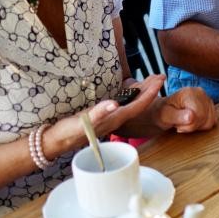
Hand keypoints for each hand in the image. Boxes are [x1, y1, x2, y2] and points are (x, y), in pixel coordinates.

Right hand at [44, 75, 164, 156]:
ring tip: (151, 79)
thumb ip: (99, 113)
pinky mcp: (105, 116)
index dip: (151, 93)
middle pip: (140, 104)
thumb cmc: (69, 132)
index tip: (161, 80)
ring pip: (133, 104)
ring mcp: (112, 118)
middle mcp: (117, 119)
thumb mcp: (82, 122)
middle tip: (161, 75)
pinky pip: (123, 104)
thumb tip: (115, 104)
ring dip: (143, 92)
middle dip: (151, 90)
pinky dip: (130, 94)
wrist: (57, 142)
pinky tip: (131, 90)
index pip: (139, 105)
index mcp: (115, 119)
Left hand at [153, 87, 216, 132]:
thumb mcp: (165, 116)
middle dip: (193, 126)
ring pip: (211, 121)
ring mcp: (206, 97)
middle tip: (180, 124)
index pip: (199, 115)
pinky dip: (203, 124)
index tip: (177, 125)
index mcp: (188, 93)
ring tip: (186, 122)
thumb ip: (177, 116)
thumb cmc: (162, 113)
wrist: (163, 109)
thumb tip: (192, 117)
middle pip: (206, 118)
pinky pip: (213, 121)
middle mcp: (200, 92)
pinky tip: (193, 121)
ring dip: (198, 126)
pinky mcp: (210, 104)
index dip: (189, 126)